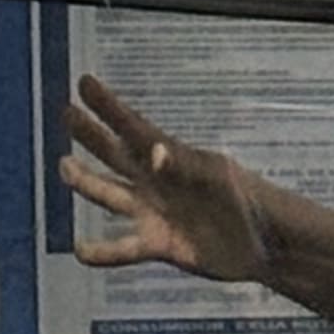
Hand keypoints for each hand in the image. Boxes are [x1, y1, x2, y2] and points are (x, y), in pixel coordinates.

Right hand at [60, 77, 268, 285]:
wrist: (268, 245)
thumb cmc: (248, 199)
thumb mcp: (220, 178)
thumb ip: (185, 166)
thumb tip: (153, 152)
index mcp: (170, 156)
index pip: (132, 126)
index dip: (108, 106)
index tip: (84, 82)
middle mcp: (154, 180)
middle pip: (115, 154)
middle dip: (90, 134)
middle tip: (67, 113)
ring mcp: (154, 212)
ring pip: (111, 194)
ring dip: (87, 183)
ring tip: (65, 168)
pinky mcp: (159, 245)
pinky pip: (125, 247)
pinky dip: (103, 251)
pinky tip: (81, 251)